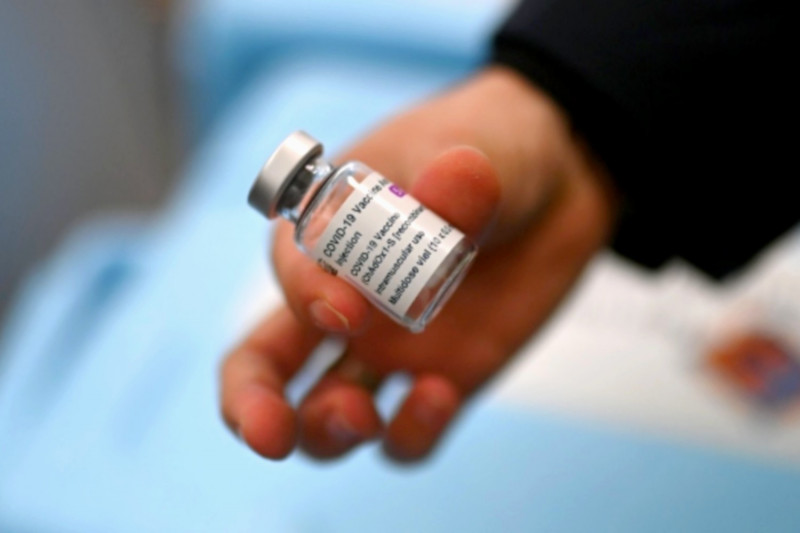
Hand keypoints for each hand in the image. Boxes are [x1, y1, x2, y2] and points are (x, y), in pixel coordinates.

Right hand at [220, 66, 615, 461]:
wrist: (559, 184)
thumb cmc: (494, 149)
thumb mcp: (482, 149)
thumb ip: (463, 176)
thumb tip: (453, 180)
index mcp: (329, 232)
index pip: (288, 272)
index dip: (305, 297)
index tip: (349, 308)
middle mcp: (343, 300)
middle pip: (265, 365)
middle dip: (251, 404)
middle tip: (267, 435)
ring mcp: (387, 349)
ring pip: (323, 414)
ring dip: (327, 431)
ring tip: (364, 417)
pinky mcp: (438, 381)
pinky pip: (405, 435)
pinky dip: (410, 433)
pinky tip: (441, 397)